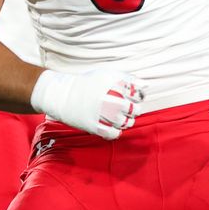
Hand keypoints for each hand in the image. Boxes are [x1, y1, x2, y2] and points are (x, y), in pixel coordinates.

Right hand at [30, 69, 145, 139]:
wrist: (62, 94)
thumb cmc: (87, 83)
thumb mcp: (107, 74)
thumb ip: (128, 79)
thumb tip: (146, 86)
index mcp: (115, 86)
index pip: (139, 95)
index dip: (138, 97)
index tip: (131, 97)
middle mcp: (111, 100)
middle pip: (135, 110)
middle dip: (133, 109)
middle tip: (123, 107)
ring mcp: (103, 115)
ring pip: (127, 123)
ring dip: (125, 121)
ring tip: (116, 116)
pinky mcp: (95, 127)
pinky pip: (114, 134)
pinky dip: (116, 131)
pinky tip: (111, 125)